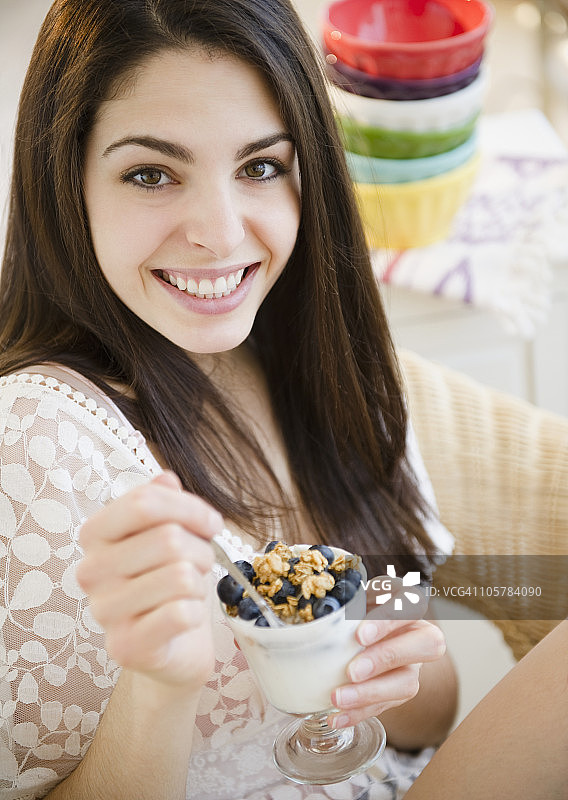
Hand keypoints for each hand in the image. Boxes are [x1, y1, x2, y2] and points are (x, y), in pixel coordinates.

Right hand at [76, 471, 223, 688]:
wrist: (173, 644)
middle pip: (168, 539)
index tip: (212, 523)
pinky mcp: (126, 647)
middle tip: (201, 564)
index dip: (189, 508)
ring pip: (180, 576)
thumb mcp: (167, 534)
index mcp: (96, 534)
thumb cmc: (168, 582)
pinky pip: (181, 613)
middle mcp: (90, 571)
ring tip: (190, 590)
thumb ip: (163, 503)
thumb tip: (166, 479)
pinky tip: (184, 617)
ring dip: (200, 582)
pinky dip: (196, 613)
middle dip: (201, 550)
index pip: (143, 501)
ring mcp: (104, 611)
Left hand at [329, 580, 445, 729]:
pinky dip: (359, 713)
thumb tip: (320, 608)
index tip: (360, 635)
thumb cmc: (358, 608)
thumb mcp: (356, 597)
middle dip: (387, 659)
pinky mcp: (399, 692)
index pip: (411, 606)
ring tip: (338, 699)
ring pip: (407, 684)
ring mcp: (413, 666)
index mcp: (409, 604)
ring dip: (370, 694)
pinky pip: (385, 706)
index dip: (388, 621)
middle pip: (425, 646)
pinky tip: (337, 717)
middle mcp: (419, 635)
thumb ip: (347, 599)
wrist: (363, 630)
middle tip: (352, 671)